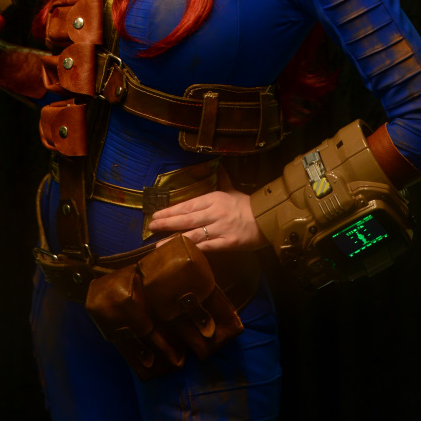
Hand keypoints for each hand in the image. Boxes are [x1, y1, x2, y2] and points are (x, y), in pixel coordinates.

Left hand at [149, 166, 268, 253]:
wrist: (269, 219)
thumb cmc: (248, 205)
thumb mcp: (233, 190)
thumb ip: (223, 180)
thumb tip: (219, 167)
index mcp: (214, 198)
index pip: (187, 205)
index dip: (170, 211)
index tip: (156, 215)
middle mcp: (215, 213)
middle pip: (186, 219)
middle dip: (167, 223)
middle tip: (151, 227)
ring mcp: (220, 229)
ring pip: (193, 235)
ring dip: (174, 240)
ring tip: (158, 245)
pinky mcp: (227, 243)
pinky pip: (206, 248)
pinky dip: (192, 250)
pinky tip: (180, 253)